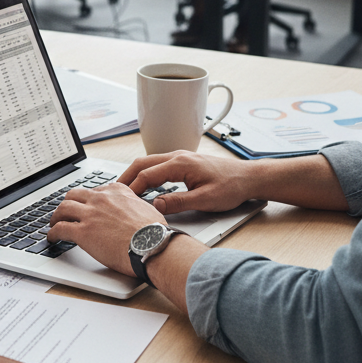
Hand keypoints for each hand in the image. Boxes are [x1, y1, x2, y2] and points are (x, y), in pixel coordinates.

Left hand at [47, 183, 166, 274]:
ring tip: (54, 223)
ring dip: (56, 216)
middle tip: (65, 211)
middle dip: (68, 203)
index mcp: (117, 191)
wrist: (152, 246)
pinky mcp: (83, 232)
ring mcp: (90, 214)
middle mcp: (101, 199)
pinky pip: (60, 229)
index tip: (86, 205)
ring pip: (63, 208)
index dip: (88, 199)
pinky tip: (52, 237)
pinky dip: (52, 233)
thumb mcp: (146, 208)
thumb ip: (134, 205)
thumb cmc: (154, 233)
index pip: (95, 190)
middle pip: (74, 194)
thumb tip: (136, 212)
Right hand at [117, 151, 253, 214]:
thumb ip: (178, 202)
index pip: (147, 175)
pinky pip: (158, 165)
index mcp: (180, 163)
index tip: (121, 201)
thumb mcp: (205, 200)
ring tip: (123, 189)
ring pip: (149, 162)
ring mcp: (180, 157)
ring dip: (135, 174)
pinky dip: (146, 173)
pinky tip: (144, 185)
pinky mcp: (184, 162)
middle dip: (125, 177)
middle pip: (142, 163)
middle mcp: (177, 156)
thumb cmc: (231, 187)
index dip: (132, 189)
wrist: (249, 177)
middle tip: (112, 192)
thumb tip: (155, 206)